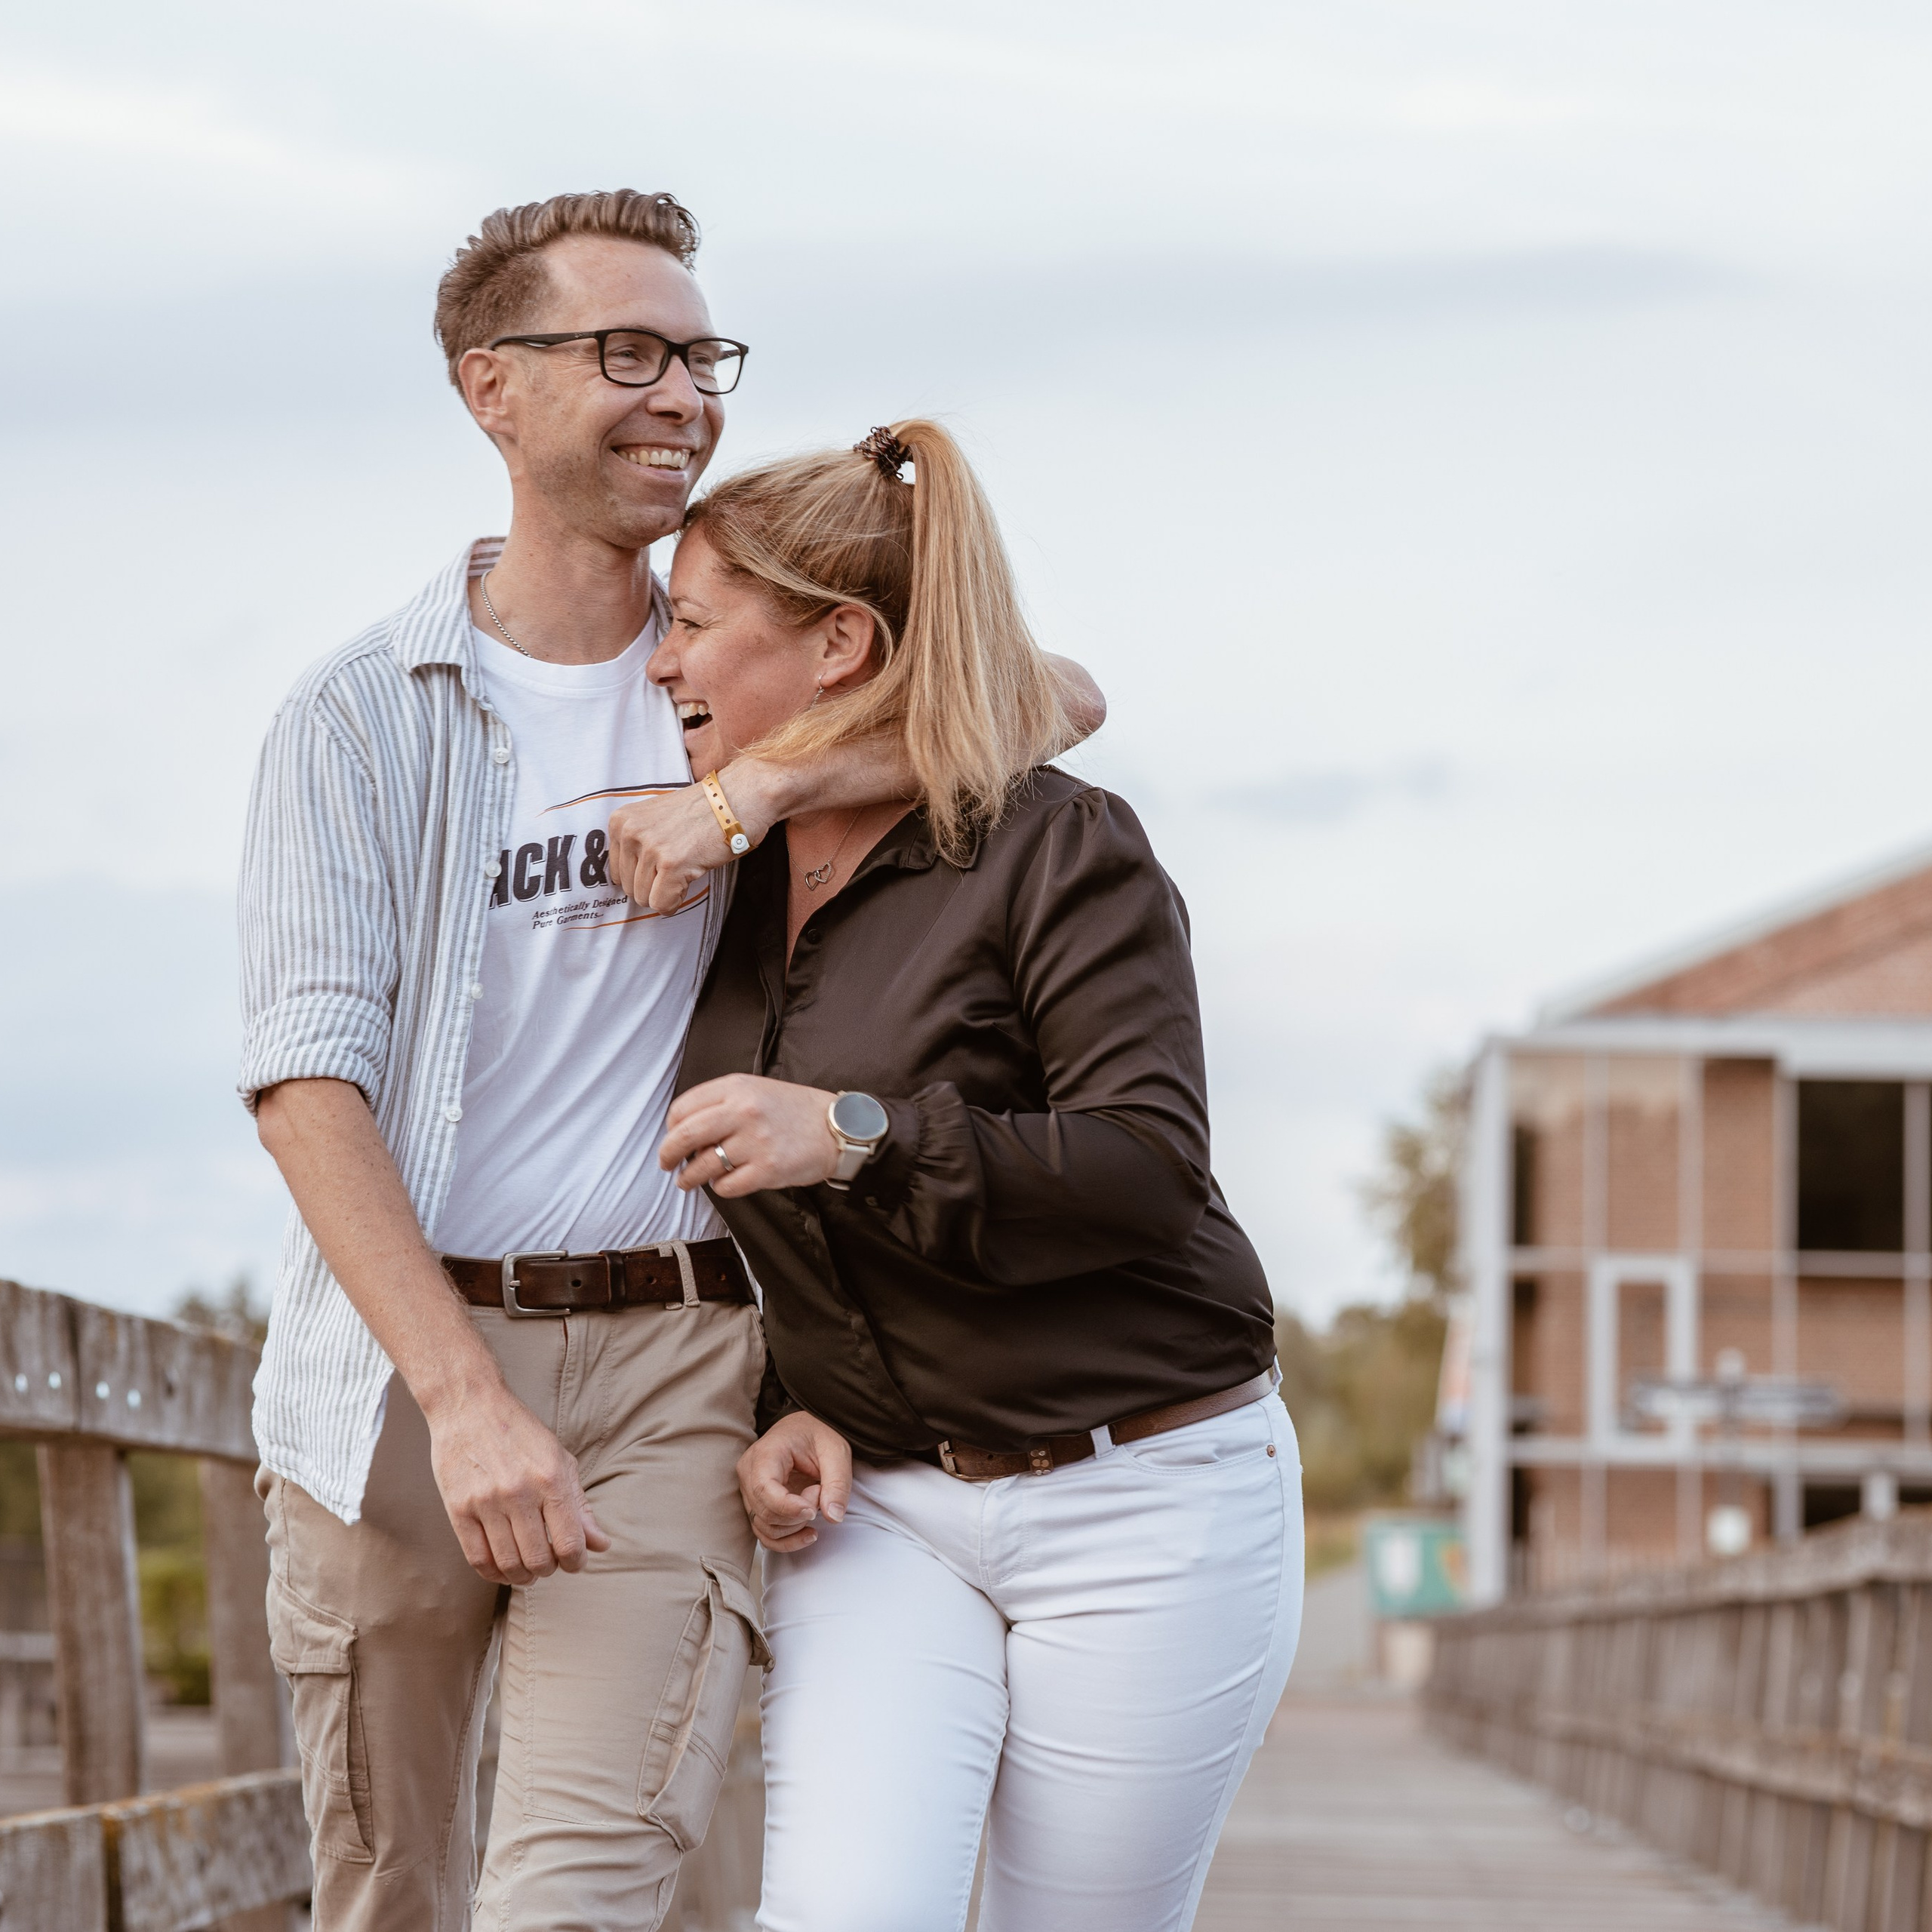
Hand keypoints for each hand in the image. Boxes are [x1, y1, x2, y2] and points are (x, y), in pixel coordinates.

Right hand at [424, 1381, 611, 1584]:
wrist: (470, 1406)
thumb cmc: (521, 1434)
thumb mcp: (560, 1460)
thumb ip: (580, 1505)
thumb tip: (600, 1545)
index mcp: (551, 1478)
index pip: (570, 1543)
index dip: (576, 1563)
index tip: (574, 1562)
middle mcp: (519, 1492)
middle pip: (538, 1560)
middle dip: (549, 1570)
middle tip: (548, 1562)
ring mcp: (486, 1502)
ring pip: (508, 1564)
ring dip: (522, 1576)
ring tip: (527, 1569)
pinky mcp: (458, 1509)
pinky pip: (478, 1559)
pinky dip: (494, 1574)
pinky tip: (502, 1569)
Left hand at [608, 759, 778, 913]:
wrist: (739, 797)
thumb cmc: (704, 810)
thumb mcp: (656, 818)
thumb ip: (637, 842)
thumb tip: (629, 882)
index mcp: (621, 821)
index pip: (617, 872)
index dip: (643, 876)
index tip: (662, 866)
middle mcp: (630, 832)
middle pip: (630, 888)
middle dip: (655, 887)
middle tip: (679, 868)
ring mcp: (651, 847)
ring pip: (645, 898)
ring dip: (668, 893)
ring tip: (687, 868)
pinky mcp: (672, 863)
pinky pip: (663, 903)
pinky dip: (676, 902)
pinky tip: (690, 881)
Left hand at [660, 1073, 839, 1195]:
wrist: (835, 1128)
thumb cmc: (793, 1110)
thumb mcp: (755, 1089)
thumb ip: (720, 1103)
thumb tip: (683, 1132)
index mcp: (736, 1087)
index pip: (682, 1108)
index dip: (671, 1127)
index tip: (674, 1137)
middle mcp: (743, 1111)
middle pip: (684, 1135)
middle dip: (667, 1154)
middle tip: (667, 1164)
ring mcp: (755, 1142)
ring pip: (701, 1166)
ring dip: (689, 1177)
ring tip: (689, 1180)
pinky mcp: (767, 1170)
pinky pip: (725, 1186)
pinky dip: (720, 1188)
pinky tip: (726, 1182)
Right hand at [737, 1411, 852, 1552]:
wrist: (804, 1431)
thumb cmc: (817, 1436)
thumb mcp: (836, 1452)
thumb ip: (837, 1483)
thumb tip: (833, 1517)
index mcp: (765, 1453)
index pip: (764, 1490)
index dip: (789, 1508)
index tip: (814, 1510)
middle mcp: (749, 1472)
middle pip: (765, 1512)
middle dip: (798, 1514)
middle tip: (820, 1493)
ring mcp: (749, 1491)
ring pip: (764, 1527)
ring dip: (795, 1527)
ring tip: (815, 1501)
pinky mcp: (756, 1505)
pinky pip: (765, 1533)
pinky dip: (787, 1540)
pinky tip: (809, 1533)